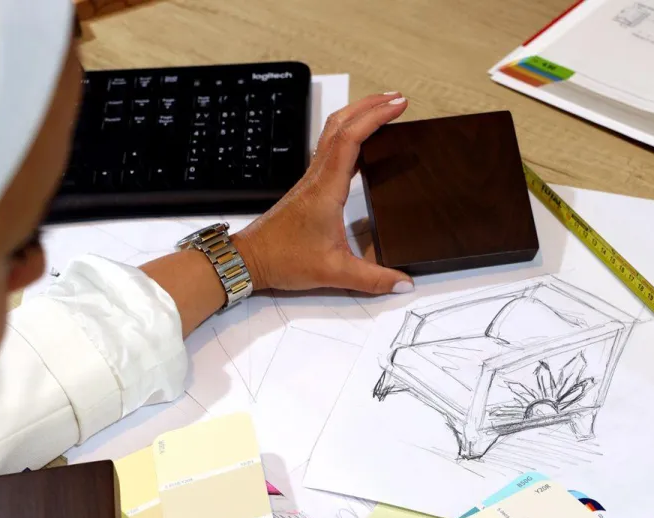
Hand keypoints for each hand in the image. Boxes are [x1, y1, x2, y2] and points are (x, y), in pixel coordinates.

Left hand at [233, 92, 414, 295]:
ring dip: (357, 116)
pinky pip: (329, 150)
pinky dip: (348, 135)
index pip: (351, 138)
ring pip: (332, 133)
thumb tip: (404, 283)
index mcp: (326, 189)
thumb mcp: (334, 273)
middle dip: (370, 105)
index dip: (375, 116)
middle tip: (396, 98)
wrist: (250, 260)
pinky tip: (361, 143)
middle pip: (341, 124)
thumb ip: (373, 279)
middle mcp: (317, 177)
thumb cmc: (283, 260)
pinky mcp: (308, 187)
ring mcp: (311, 180)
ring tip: (382, 109)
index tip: (398, 104)